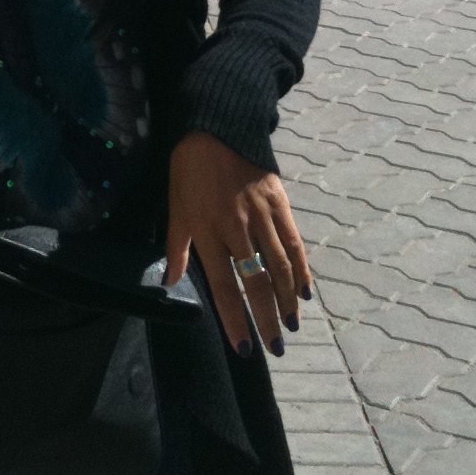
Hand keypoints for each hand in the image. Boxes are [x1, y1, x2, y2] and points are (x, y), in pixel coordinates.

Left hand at [165, 131, 310, 358]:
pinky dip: (301, 269)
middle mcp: (237, 228)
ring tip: (291, 325)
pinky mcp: (280, 203)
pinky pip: (294, 242)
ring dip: (288, 300)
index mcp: (208, 231)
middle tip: (276, 348)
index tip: (244, 347)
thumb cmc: (189, 169)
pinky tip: (305, 291)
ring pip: (280, 267)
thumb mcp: (175, 208)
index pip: (225, 286)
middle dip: (268, 319)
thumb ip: (177, 248)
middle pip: (257, 283)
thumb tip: (171, 283)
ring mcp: (262, 216)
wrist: (217, 125)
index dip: (235, 319)